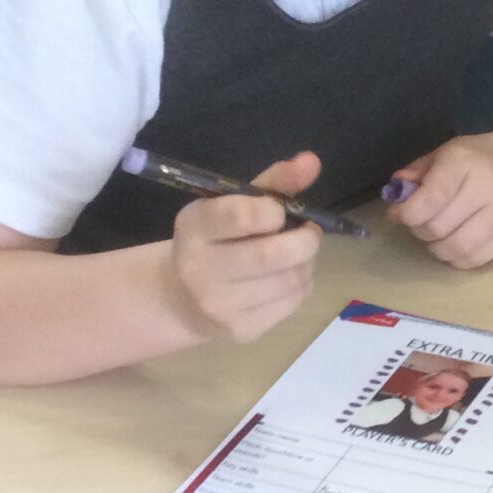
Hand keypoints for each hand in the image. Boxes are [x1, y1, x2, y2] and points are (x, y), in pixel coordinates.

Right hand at [167, 151, 323, 341]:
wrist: (180, 298)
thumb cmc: (214, 240)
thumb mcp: (232, 204)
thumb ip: (272, 183)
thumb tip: (312, 161)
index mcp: (194, 228)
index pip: (242, 216)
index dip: (275, 211)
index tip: (280, 212)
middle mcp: (200, 269)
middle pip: (272, 255)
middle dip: (305, 239)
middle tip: (308, 232)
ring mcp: (220, 306)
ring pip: (290, 280)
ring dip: (306, 262)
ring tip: (297, 254)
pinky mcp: (240, 331)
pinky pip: (292, 303)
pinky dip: (302, 284)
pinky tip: (287, 276)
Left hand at [385, 132, 492, 268]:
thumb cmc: (483, 157)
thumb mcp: (449, 152)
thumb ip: (419, 171)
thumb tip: (395, 192)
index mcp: (466, 164)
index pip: (430, 200)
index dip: (406, 213)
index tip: (399, 213)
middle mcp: (487, 190)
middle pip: (438, 228)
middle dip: (418, 229)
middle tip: (419, 221)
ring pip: (455, 249)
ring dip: (436, 247)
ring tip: (437, 234)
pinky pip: (473, 260)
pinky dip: (455, 258)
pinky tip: (455, 243)